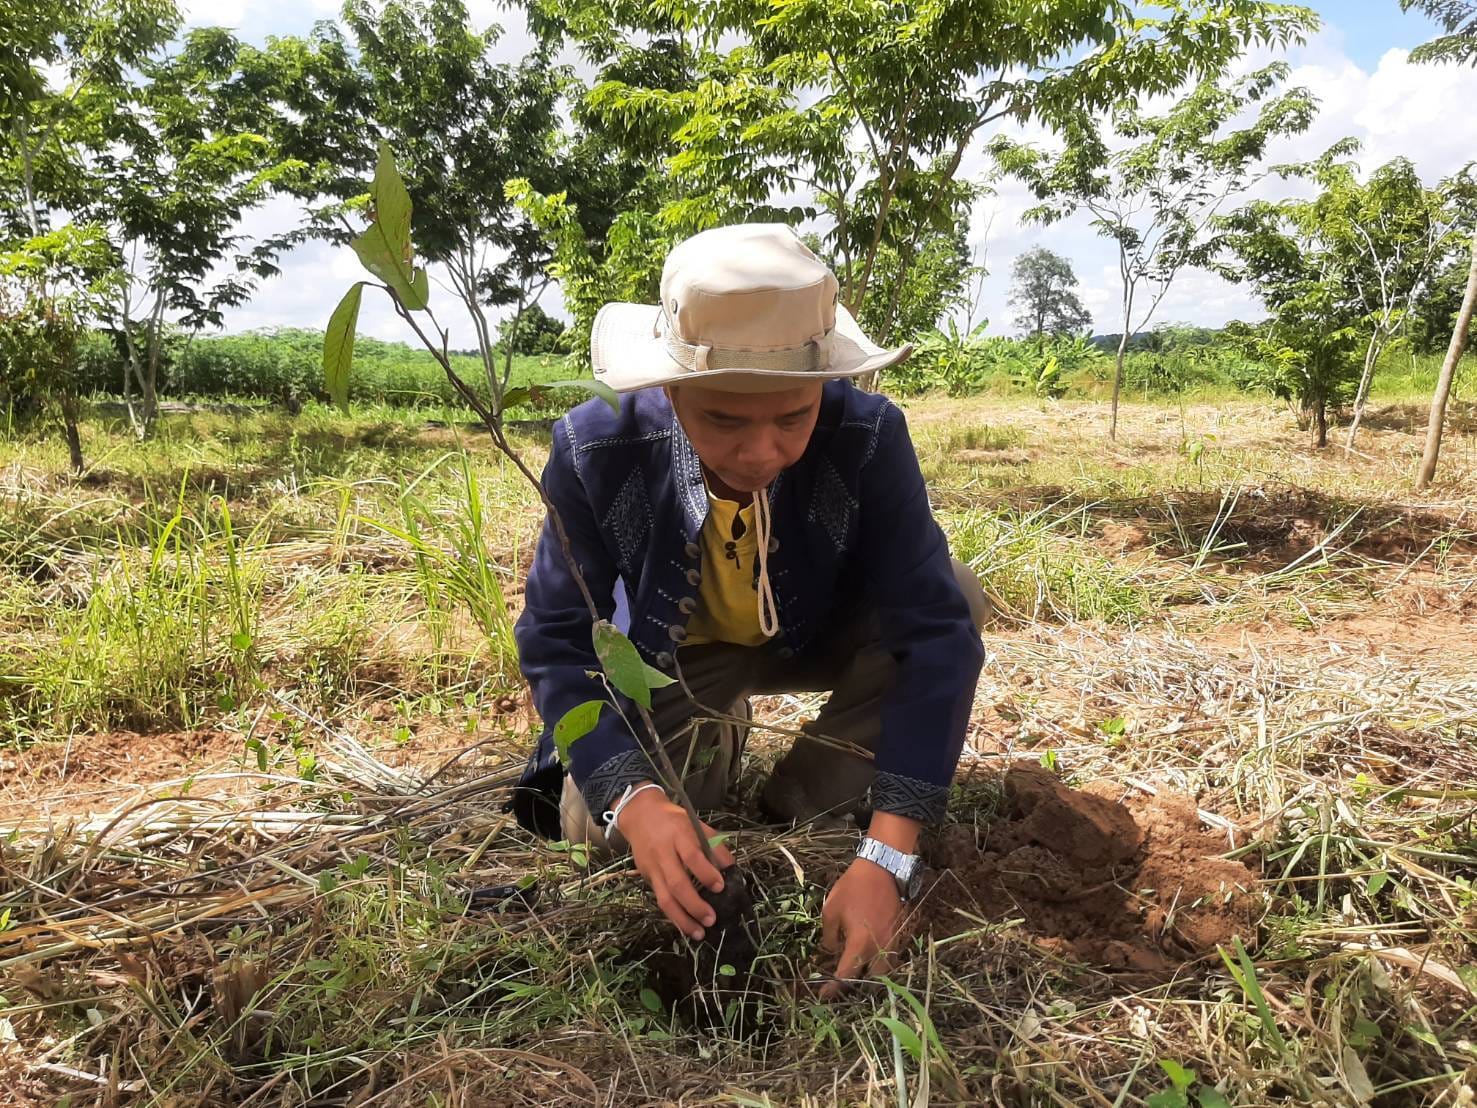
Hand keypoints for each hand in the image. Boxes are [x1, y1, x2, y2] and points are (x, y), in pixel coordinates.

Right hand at [618, 787, 735, 940]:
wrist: (641, 816)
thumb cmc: (676, 821)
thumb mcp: (697, 825)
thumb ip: (715, 845)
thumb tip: (732, 869)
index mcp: (679, 835)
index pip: (692, 856)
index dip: (706, 873)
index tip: (720, 887)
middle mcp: (664, 853)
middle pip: (677, 883)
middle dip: (694, 905)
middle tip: (711, 919)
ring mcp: (653, 868)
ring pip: (665, 898)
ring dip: (682, 919)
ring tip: (699, 933)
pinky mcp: (646, 878)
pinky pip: (660, 900)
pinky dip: (673, 916)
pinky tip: (686, 926)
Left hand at [819, 856, 904, 998]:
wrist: (882, 869)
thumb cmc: (853, 888)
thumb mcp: (831, 910)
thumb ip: (829, 937)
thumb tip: (832, 951)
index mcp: (860, 944)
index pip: (846, 975)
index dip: (834, 988)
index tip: (823, 995)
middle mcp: (879, 947)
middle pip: (872, 980)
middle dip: (859, 985)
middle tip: (844, 982)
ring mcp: (893, 941)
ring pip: (885, 970)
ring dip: (872, 973)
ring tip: (857, 970)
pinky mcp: (899, 933)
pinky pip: (891, 955)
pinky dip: (881, 960)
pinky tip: (869, 954)